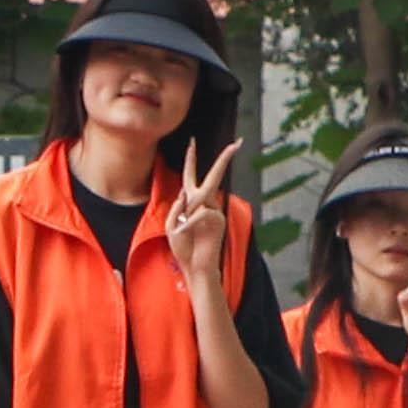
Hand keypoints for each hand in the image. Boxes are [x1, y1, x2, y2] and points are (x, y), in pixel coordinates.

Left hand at [164, 139, 242, 288]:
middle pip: (214, 176)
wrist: (194, 266)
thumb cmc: (183, 247)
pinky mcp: (219, 220)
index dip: (190, 159)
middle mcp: (205, 202)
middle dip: (224, 160)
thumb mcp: (171, 226)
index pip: (191, 175)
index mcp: (191, 201)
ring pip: (201, 197)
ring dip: (187, 212)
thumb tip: (186, 194)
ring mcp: (214, 210)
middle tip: (236, 144)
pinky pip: (202, 213)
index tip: (192, 142)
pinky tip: (185, 231)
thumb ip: (176, 208)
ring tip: (182, 230)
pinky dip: (190, 222)